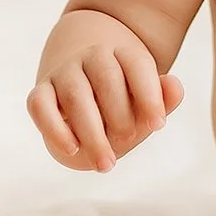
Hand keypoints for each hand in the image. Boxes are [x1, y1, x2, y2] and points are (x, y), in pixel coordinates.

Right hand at [28, 8, 181, 172]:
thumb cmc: (121, 97)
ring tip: (107, 164)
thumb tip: (176, 88)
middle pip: (106, 79)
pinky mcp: (40, 91)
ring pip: (75, 95)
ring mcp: (63, 71)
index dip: (150, 96)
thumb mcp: (144, 97)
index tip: (159, 126)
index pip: (137, 65)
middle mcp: (91, 55)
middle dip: (120, 116)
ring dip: (92, 132)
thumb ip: (162, 96)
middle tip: (129, 141)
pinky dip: (54, 128)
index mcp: (122, 51)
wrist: (83, 81)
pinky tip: (72, 150)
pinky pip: (40, 105)